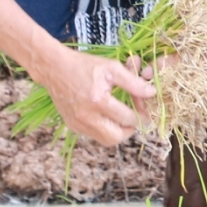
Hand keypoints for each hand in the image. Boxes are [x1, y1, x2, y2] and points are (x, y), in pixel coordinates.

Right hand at [36, 46, 158, 146]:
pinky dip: (105, 129)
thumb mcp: (112, 68)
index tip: (143, 105)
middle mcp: (86, 117)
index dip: (140, 113)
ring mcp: (77, 124)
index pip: (127, 118)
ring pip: (106, 140)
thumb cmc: (84, 65)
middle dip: (130, 129)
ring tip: (122, 116)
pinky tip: (108, 115)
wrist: (54, 68)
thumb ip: (134, 82)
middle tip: (135, 117)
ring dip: (118, 131)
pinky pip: (94, 135)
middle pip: (117, 137)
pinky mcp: (72, 126)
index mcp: (97, 101)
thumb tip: (152, 94)